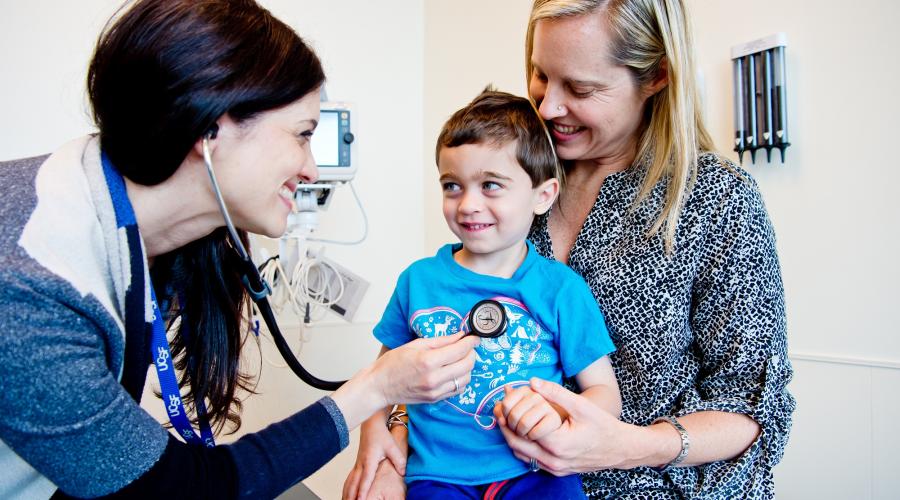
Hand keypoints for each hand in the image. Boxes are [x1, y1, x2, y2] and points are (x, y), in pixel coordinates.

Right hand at [343, 425, 405, 499]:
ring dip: (347, 493)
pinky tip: (346, 494)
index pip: (366, 479)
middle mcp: (361, 464)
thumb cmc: (380, 434)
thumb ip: (398, 460)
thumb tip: (403, 472)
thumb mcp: (392, 446)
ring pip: (350, 482)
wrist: (371, 424)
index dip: (363, 491)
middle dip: (351, 496)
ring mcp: (357, 464)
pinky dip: (347, 487)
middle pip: (354, 484)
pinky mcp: (357, 464)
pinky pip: (350, 479)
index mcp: (369, 460)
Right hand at [373, 332, 479, 405]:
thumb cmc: (392, 363)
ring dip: (467, 367)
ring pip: (466, 378)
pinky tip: (453, 371)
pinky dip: (461, 379)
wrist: (379, 386)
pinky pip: (458, 389)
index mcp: (428, 361)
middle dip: (471, 353)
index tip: (474, 337)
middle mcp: (434, 378)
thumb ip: (440, 341)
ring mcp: (435, 391)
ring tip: (460, 359)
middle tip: (468, 346)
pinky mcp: (435, 399)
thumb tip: (460, 335)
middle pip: (467, 364)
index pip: (460, 350)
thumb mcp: (415, 345)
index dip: (471, 342)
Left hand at [494, 378, 636, 475]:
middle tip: (498, 408)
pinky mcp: (556, 471)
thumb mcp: (581, 406)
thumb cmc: (603, 426)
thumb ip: (555, 393)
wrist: (620, 449)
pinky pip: (531, 460)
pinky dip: (522, 445)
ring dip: (511, 436)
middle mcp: (553, 461)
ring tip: (506, 417)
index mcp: (558, 444)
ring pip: (521, 454)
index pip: (523, 428)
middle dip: (504, 425)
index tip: (505, 398)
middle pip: (516, 443)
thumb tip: (532, 381)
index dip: (512, 412)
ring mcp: (554, 469)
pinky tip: (522, 430)